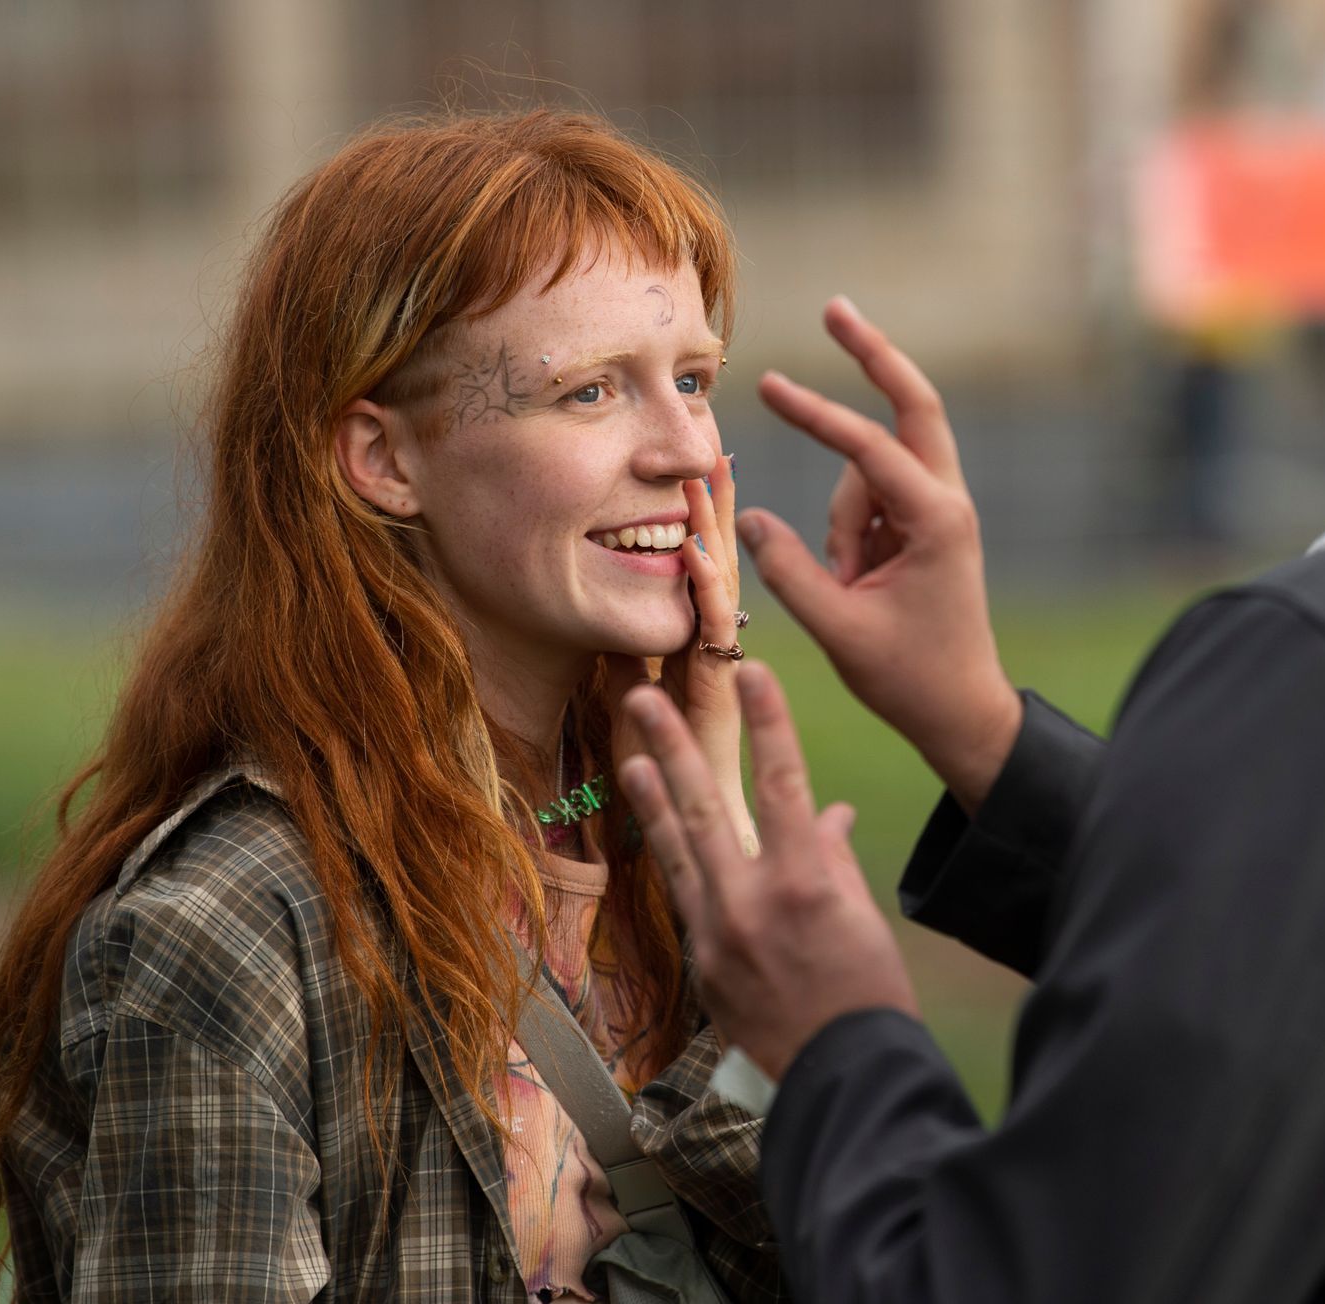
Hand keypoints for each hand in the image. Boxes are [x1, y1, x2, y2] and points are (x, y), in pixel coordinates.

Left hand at [607, 454, 756, 851]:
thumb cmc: (664, 772)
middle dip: (718, 511)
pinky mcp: (715, 692)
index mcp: (699, 646)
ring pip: (721, 588)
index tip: (700, 474)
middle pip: (720, 567)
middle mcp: (716, 651)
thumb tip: (603, 623)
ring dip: (713, 532)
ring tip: (707, 479)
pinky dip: (701, 587)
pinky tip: (689, 548)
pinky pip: (711, 632)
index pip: (705, 573)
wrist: (696, 831)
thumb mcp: (626, 699)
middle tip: (717, 452)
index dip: (705, 524)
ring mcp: (720, 669)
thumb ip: (620, 662)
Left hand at [618, 663, 918, 1078]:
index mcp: (805, 883)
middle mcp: (751, 902)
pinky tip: (659, 830)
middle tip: (642, 698)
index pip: (783, 783)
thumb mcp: (864, 919)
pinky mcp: (704, 966)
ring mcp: (719, 935)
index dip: (769, 723)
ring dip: (653, 800)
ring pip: (678, 851)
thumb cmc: (870, 996)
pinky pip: (687, 899)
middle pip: (705, 807)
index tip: (752, 672)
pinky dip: (676, 861)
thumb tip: (830, 815)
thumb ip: (835, 860)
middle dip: (673, 747)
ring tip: (630, 755)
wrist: (841, 1080)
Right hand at [743, 297, 1020, 810]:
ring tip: (855, 594)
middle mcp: (948, 502)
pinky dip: (850, 535)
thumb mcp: (839, 631)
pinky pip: (869, 504)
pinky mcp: (925, 525)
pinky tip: (862, 586)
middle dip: (872, 357)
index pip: (871, 449)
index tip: (767, 385)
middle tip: (833, 308)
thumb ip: (790, 572)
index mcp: (939, 522)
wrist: (962, 711)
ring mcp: (939, 510)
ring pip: (869, 475)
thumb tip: (753, 517)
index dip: (817, 414)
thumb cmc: (909, 677)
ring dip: (843, 526)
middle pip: (912, 406)